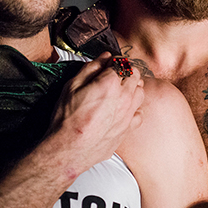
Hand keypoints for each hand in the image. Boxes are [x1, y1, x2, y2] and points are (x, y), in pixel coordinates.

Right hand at [47, 52, 144, 179]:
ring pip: (141, 91)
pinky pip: (139, 113)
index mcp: (110, 82)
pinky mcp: (128, 128)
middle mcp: (124, 96)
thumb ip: (91, 68)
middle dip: (126, 70)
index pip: (120, 62)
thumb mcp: (71, 86)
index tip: (106, 64)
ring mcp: (129, 113)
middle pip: (135, 74)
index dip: (113, 61)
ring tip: (120, 89)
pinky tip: (124, 109)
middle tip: (113, 74)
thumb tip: (104, 57)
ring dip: (133, 86)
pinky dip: (134, 107)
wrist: (69, 149)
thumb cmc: (67, 118)